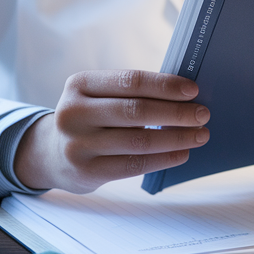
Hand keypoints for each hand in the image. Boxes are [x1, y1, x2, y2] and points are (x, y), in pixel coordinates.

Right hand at [15, 70, 209, 192]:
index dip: (164, 85)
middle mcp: (73, 113)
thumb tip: (185, 96)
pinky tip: (182, 153)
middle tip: (202, 114)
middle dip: (176, 113)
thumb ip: (130, 93)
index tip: (193, 90)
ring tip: (200, 135)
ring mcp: (77, 144)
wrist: (51, 154)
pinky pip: (134, 165)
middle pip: (135, 111)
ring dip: (176, 138)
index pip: (130, 81)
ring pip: (138, 140)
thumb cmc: (90, 118)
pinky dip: (164, 158)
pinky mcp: (87, 172)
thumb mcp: (97, 96)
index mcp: (79, 84)